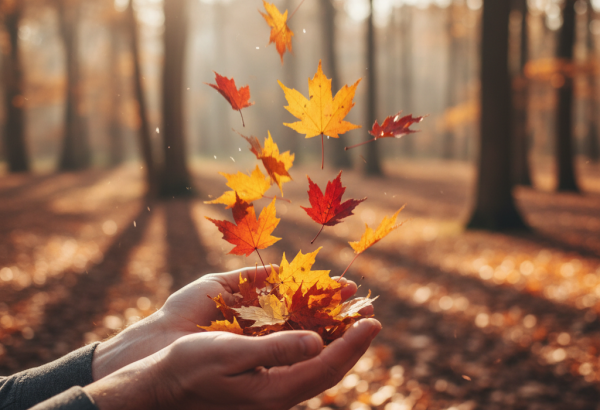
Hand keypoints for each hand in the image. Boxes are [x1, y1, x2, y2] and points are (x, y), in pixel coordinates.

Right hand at [86, 318, 380, 409]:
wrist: (161, 390)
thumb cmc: (188, 368)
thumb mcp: (228, 354)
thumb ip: (274, 349)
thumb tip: (318, 343)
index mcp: (275, 391)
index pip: (327, 366)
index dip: (354, 342)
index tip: (374, 320)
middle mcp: (279, 396)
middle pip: (329, 369)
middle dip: (354, 342)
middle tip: (371, 316)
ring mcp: (272, 394)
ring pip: (317, 368)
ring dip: (338, 342)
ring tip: (352, 319)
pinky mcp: (263, 387)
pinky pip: (299, 366)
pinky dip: (315, 345)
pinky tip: (318, 330)